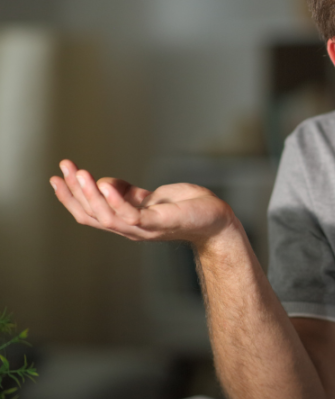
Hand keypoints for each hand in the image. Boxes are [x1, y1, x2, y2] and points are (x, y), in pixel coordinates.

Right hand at [50, 159, 235, 244]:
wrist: (216, 220)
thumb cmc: (186, 208)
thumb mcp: (150, 197)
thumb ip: (127, 192)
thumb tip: (105, 183)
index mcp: (126, 222)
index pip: (89, 214)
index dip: (70, 198)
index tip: (54, 178)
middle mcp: (131, 229)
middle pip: (92, 216)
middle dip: (74, 192)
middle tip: (65, 169)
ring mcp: (145, 228)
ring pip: (107, 217)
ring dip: (90, 195)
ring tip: (80, 174)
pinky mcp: (161, 223)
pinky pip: (132, 216)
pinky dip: (117, 201)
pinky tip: (107, 185)